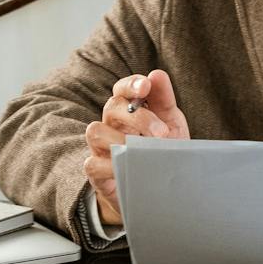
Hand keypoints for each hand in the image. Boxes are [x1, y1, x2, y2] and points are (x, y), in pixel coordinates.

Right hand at [83, 69, 191, 225]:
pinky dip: (111, 165)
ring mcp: (101, 147)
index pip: (122, 89)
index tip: (145, 86)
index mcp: (129, 109)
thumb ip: (164, 100)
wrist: (159, 189)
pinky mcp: (96, 171)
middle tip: (161, 133)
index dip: (131, 84)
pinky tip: (131, 168)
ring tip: (143, 151)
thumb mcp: (170, 125)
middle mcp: (111, 124)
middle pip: (111, 107)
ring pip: (94, 131)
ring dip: (120, 139)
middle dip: (137, 117)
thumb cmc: (162, 151)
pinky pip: (92, 163)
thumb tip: (157, 74)